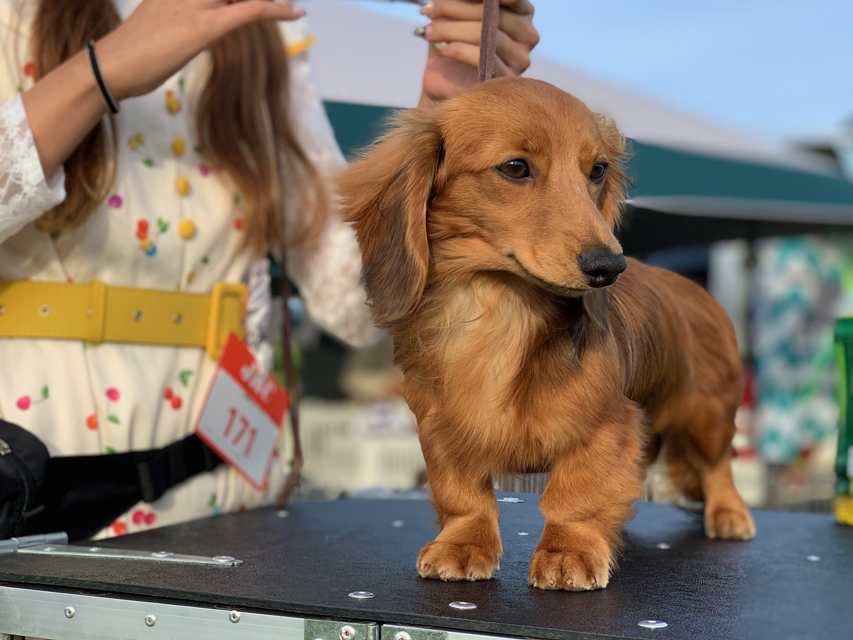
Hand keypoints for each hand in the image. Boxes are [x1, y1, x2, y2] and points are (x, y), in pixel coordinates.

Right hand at [97, 0, 304, 100]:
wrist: (111, 66)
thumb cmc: (135, 50)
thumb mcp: (163, 19)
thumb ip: (187, 12)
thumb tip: (207, 18)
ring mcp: (196, 3)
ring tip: (292, 2)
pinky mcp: (204, 26)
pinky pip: (249, 10)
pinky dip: (275, 9)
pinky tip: (295, 12)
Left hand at [417, 0, 538, 102]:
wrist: (445, 84)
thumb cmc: (452, 43)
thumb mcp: (454, 15)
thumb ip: (461, 1)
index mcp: (521, 12)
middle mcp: (528, 33)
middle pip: (492, 13)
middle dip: (454, 9)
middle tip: (427, 11)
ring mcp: (521, 58)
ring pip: (486, 34)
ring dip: (450, 30)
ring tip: (428, 32)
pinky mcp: (507, 79)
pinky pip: (482, 57)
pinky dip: (457, 50)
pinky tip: (440, 48)